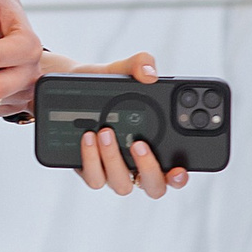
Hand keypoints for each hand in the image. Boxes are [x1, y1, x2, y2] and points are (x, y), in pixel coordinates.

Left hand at [64, 52, 189, 196]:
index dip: (180, 177)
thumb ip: (140, 64)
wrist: (72, 89)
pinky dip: (90, 159)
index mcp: (158, 149)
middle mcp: (138, 166)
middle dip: (148, 168)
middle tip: (138, 144)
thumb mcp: (123, 69)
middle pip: (153, 187)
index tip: (178, 169)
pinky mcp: (91, 170)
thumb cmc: (109, 85)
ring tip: (104, 132)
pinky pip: (94, 177)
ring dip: (114, 159)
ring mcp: (114, 172)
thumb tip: (149, 73)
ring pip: (121, 183)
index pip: (176, 173)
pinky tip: (87, 137)